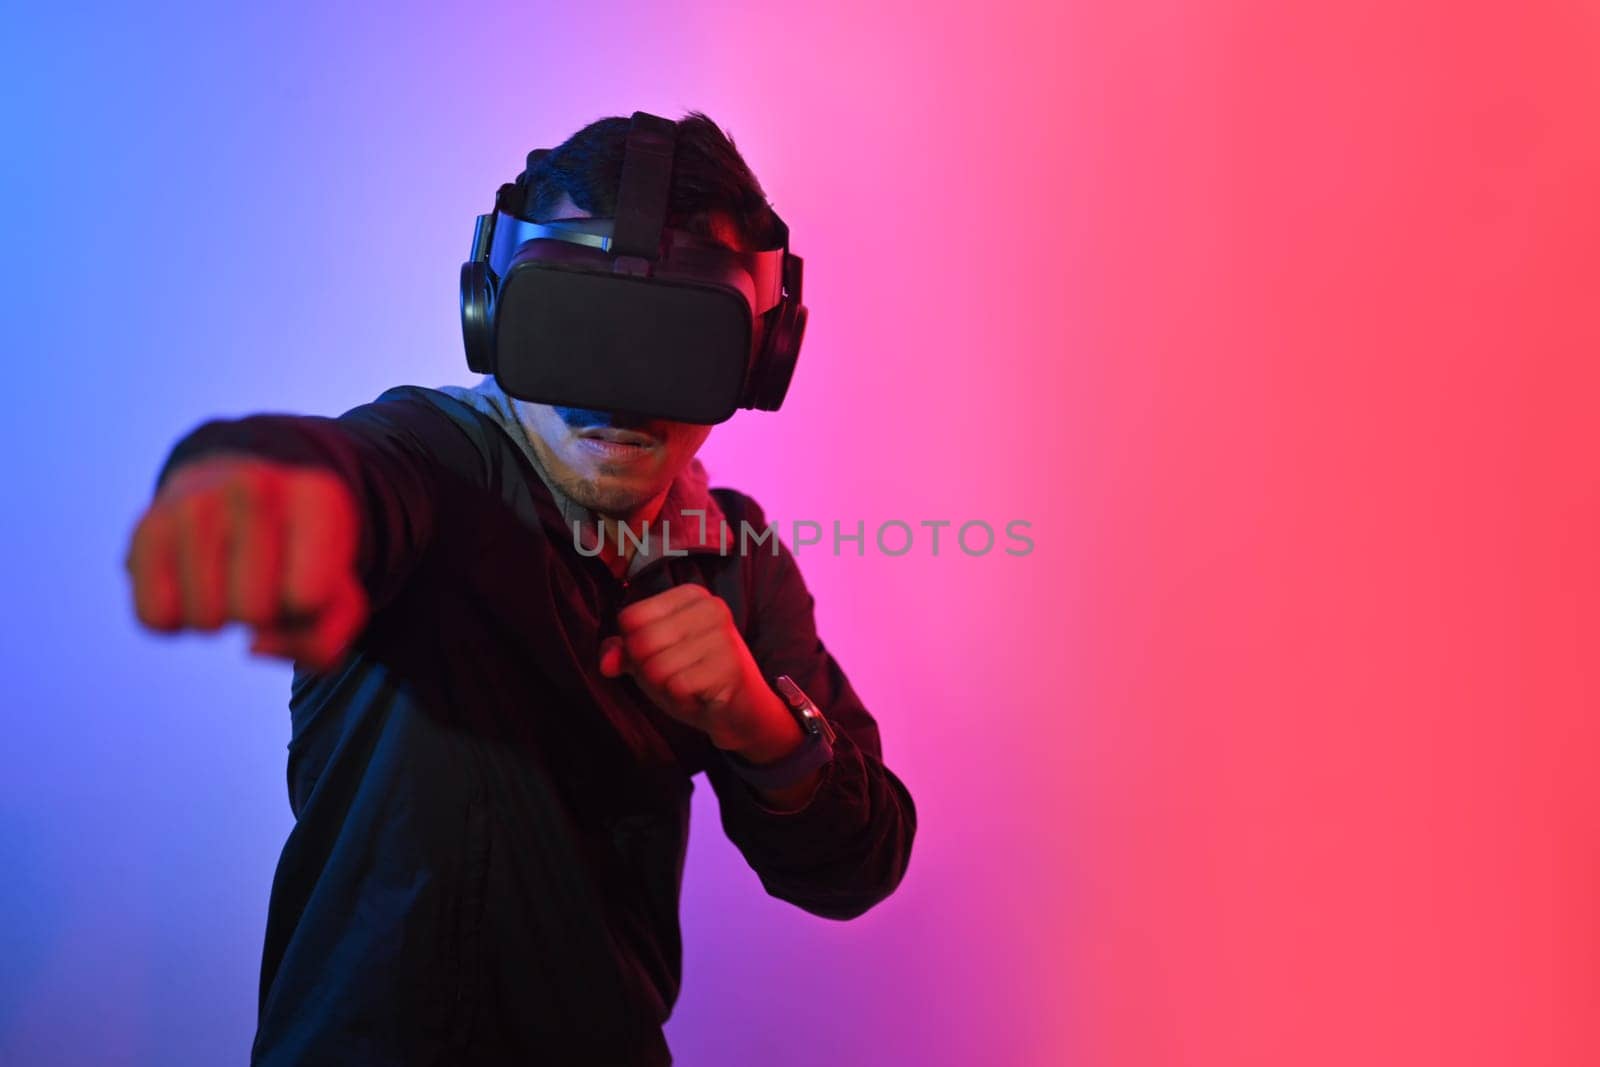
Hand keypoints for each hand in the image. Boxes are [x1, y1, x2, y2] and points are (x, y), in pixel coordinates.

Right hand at [123, 454, 367, 670]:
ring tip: (230, 578)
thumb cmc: (298, 561)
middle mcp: (256, 487)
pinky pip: (156, 618)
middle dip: (262, 616)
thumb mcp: (337, 599)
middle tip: (263, 582)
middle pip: (254, 612)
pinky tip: (192, 583)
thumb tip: (254, 646)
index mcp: (318, 497)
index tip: (305, 578)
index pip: (307, 598)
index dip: (306, 611)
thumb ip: (323, 643)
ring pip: (205, 620)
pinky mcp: (146, 525)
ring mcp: (195, 501)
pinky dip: (176, 619)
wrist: (239, 498)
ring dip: (219, 619)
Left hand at [598, 583, 799, 758]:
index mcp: (690, 596)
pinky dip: (682, 700)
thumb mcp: (654, 659)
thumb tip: (606, 664)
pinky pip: (677, 687)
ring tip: (691, 686)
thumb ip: (625, 653)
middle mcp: (711, 607)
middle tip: (676, 676)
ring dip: (666, 689)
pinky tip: (702, 696)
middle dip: (648, 671)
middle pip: (641, 642)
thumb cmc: (695, 678)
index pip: (631, 617)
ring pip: (656, 668)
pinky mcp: (730, 667)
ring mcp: (723, 636)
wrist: (742, 711)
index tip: (662, 655)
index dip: (633, 647)